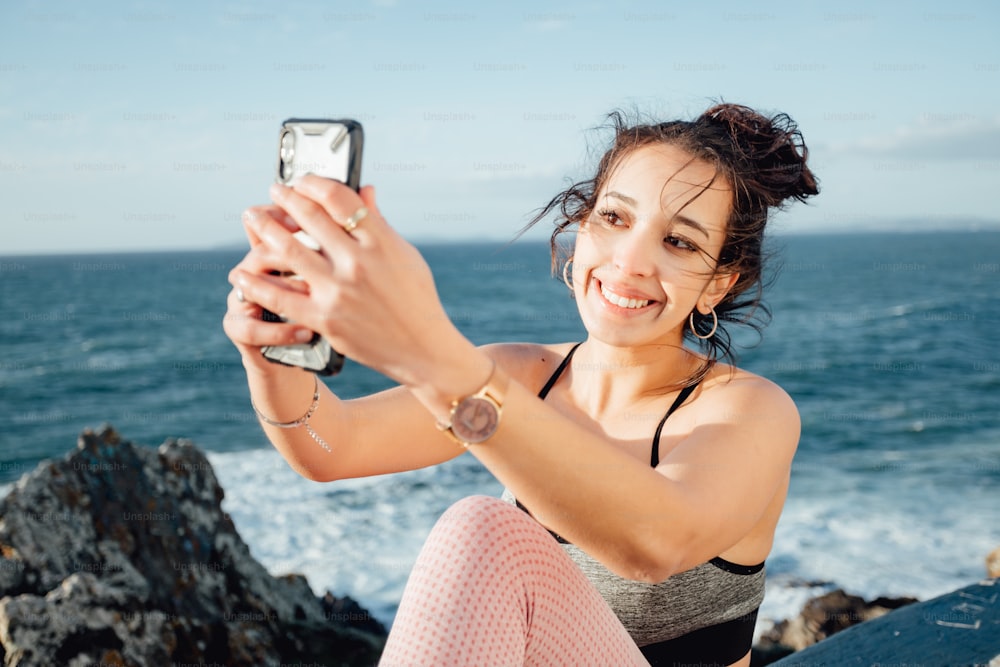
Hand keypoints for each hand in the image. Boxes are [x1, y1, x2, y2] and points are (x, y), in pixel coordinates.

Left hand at [229, 176, 463, 387]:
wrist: (422, 349)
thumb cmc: (417, 299)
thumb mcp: (405, 256)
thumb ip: (380, 223)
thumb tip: (365, 190)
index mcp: (380, 241)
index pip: (339, 198)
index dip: (314, 184)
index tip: (302, 181)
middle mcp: (357, 262)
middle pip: (310, 218)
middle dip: (285, 199)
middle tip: (273, 192)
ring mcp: (338, 291)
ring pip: (289, 251)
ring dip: (265, 230)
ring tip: (253, 218)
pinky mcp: (325, 319)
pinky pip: (281, 297)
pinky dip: (257, 284)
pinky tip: (241, 273)